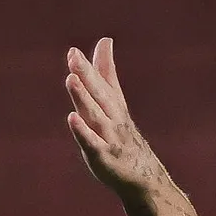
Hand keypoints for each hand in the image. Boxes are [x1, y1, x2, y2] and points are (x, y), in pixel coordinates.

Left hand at [65, 38, 164, 196]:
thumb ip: (106, 71)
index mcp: (113, 104)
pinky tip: (73, 118)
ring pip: (95, 114)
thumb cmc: (122, 134)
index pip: (101, 82)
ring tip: (71, 79)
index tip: (73, 51)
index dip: (89, 66)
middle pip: (98, 93)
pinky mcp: (103, 156)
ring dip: (84, 97)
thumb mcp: (115, 101)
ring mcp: (109, 137)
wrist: (144, 175)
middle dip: (86, 75)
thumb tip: (105, 40)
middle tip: (74, 57)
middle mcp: (112, 117)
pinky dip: (83, 131)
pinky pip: (92, 142)